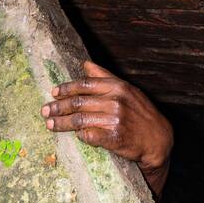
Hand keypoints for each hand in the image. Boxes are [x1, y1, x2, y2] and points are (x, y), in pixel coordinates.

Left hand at [41, 61, 173, 186]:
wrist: (158, 138)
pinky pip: (90, 136)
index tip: (53, 93)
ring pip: (80, 120)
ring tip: (50, 125)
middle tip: (45, 111)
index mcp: (117, 87)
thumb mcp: (127, 89)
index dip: (66, 88)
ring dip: (61, 123)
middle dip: (58, 107)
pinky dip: (80, 135)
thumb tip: (85, 63)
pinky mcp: (115, 138)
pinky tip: (74, 135)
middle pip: (78, 102)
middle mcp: (116, 101)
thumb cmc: (141, 112)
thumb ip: (105, 76)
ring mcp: (115, 120)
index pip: (84, 85)